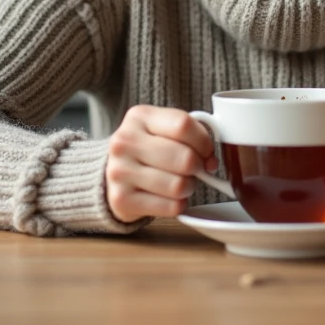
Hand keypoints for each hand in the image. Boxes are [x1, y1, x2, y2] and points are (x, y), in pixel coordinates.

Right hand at [105, 105, 216, 222]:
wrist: (112, 173)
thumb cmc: (148, 149)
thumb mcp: (163, 128)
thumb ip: (190, 133)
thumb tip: (211, 160)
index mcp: (140, 117)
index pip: (183, 125)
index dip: (204, 142)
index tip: (208, 153)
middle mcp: (125, 141)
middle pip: (184, 158)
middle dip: (198, 168)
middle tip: (195, 170)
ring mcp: (120, 171)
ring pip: (178, 185)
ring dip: (189, 187)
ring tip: (181, 183)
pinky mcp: (122, 199)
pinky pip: (170, 207)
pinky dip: (178, 205)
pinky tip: (169, 197)